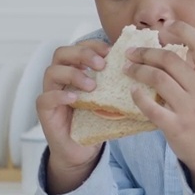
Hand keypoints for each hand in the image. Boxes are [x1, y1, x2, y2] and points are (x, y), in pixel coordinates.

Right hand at [37, 40, 109, 193]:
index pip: (79, 46)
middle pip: (62, 53)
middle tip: (101, 64)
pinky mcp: (45, 111)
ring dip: (73, 74)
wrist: (82, 150)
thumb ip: (120, 84)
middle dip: (82, 54)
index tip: (110, 51)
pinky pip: (45, 98)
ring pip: (52, 71)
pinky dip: (60, 95)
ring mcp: (51, 93)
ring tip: (92, 85)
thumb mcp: (111, 99)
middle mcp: (61, 78)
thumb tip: (149, 73)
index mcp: (76, 70)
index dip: (93, 45)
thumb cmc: (97, 121)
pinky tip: (74, 98)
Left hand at [125, 21, 194, 188]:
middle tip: (131, 53)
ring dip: (138, 70)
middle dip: (146, 52)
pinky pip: (151, 107)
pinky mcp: (176, 127)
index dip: (185, 30)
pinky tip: (132, 92)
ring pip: (158, 79)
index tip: (167, 26)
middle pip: (170, 60)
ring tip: (127, 69)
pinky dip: (138, 97)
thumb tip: (174, 49)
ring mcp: (189, 109)